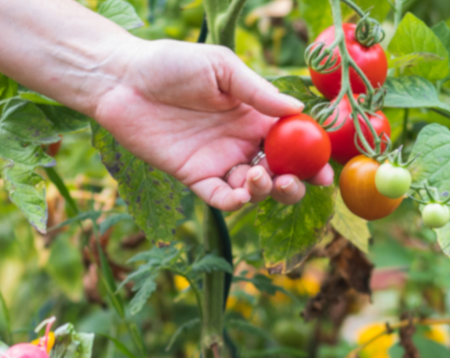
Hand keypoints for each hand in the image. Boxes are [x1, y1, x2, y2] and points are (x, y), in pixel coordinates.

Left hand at [92, 39, 332, 210]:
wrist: (124, 79)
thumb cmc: (172, 63)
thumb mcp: (221, 68)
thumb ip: (258, 92)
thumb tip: (297, 110)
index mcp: (255, 115)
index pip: (293, 141)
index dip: (312, 157)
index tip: (325, 169)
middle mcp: (241, 142)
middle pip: (280, 172)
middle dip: (295, 183)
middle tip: (295, 181)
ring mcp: (219, 161)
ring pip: (253, 190)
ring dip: (265, 191)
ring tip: (259, 176)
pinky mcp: (194, 176)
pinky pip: (220, 198)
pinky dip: (235, 202)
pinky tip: (242, 194)